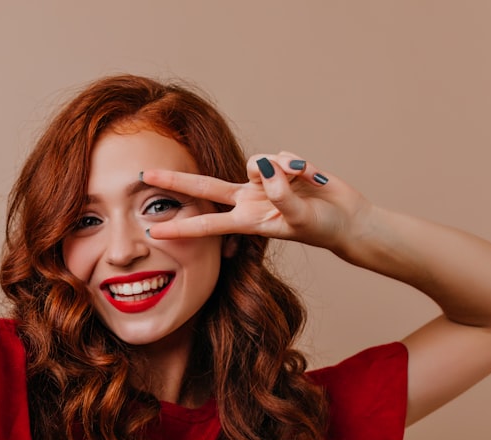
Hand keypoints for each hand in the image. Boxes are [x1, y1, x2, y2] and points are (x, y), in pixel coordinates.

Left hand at [141, 151, 373, 252]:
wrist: (346, 219)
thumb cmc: (322, 226)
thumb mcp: (301, 217)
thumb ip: (282, 195)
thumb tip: (266, 169)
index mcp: (248, 220)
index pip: (207, 223)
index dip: (181, 227)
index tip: (154, 233)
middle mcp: (248, 200)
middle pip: (206, 187)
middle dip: (176, 182)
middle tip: (145, 175)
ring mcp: (263, 183)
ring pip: (256, 162)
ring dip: (279, 168)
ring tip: (302, 180)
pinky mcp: (279, 168)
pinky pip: (281, 156)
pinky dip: (297, 165)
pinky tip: (309, 176)